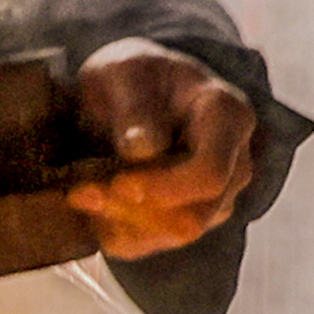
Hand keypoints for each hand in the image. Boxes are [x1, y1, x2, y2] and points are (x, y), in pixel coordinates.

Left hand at [67, 39, 258, 260]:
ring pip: (172, 235)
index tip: (117, 181)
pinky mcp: (188, 216)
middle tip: (80, 191)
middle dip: (133, 210)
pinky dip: (116, 230)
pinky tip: (90, 206)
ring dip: (119, 221)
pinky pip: (153, 242)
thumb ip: (135, 108)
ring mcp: (216, 195)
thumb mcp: (124, 71)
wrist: (128, 90)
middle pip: (194, 215)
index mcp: (228, 116)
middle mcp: (235, 162)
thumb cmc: (130, 76)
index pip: (210, 174)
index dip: (163, 187)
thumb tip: (142, 149)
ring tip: (78, 193)